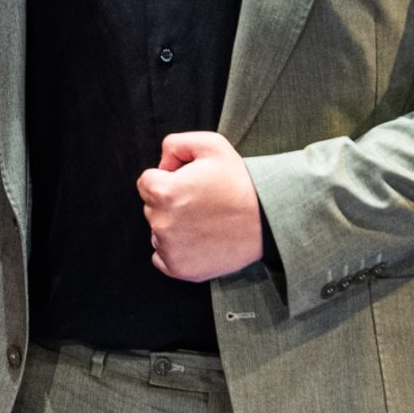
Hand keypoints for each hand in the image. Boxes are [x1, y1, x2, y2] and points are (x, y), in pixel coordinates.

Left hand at [136, 130, 263, 281]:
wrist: (267, 220)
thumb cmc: (240, 182)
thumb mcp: (211, 144)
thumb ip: (175, 144)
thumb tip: (161, 164)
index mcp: (164, 192)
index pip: (146, 182)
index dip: (168, 178)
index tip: (189, 183)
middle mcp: (161, 223)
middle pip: (151, 207)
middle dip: (170, 202)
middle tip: (201, 202)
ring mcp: (169, 249)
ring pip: (157, 231)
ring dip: (172, 226)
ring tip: (204, 221)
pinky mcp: (179, 268)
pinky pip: (161, 257)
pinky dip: (175, 250)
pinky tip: (199, 240)